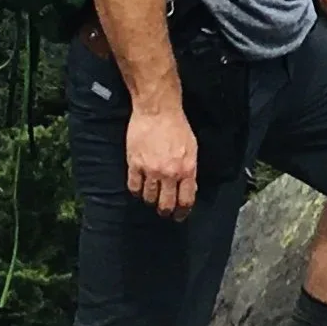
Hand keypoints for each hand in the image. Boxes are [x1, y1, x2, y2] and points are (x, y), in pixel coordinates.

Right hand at [126, 105, 197, 221]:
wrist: (158, 109)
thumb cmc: (176, 125)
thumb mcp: (192, 148)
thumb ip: (190, 170)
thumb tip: (189, 187)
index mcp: (187, 169)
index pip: (186, 200)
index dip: (182, 212)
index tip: (179, 216)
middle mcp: (169, 173)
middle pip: (166, 204)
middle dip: (165, 210)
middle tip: (163, 210)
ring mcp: (151, 170)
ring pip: (149, 198)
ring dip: (150, 200)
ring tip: (151, 197)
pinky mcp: (135, 164)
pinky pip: (134, 187)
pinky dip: (136, 191)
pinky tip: (139, 188)